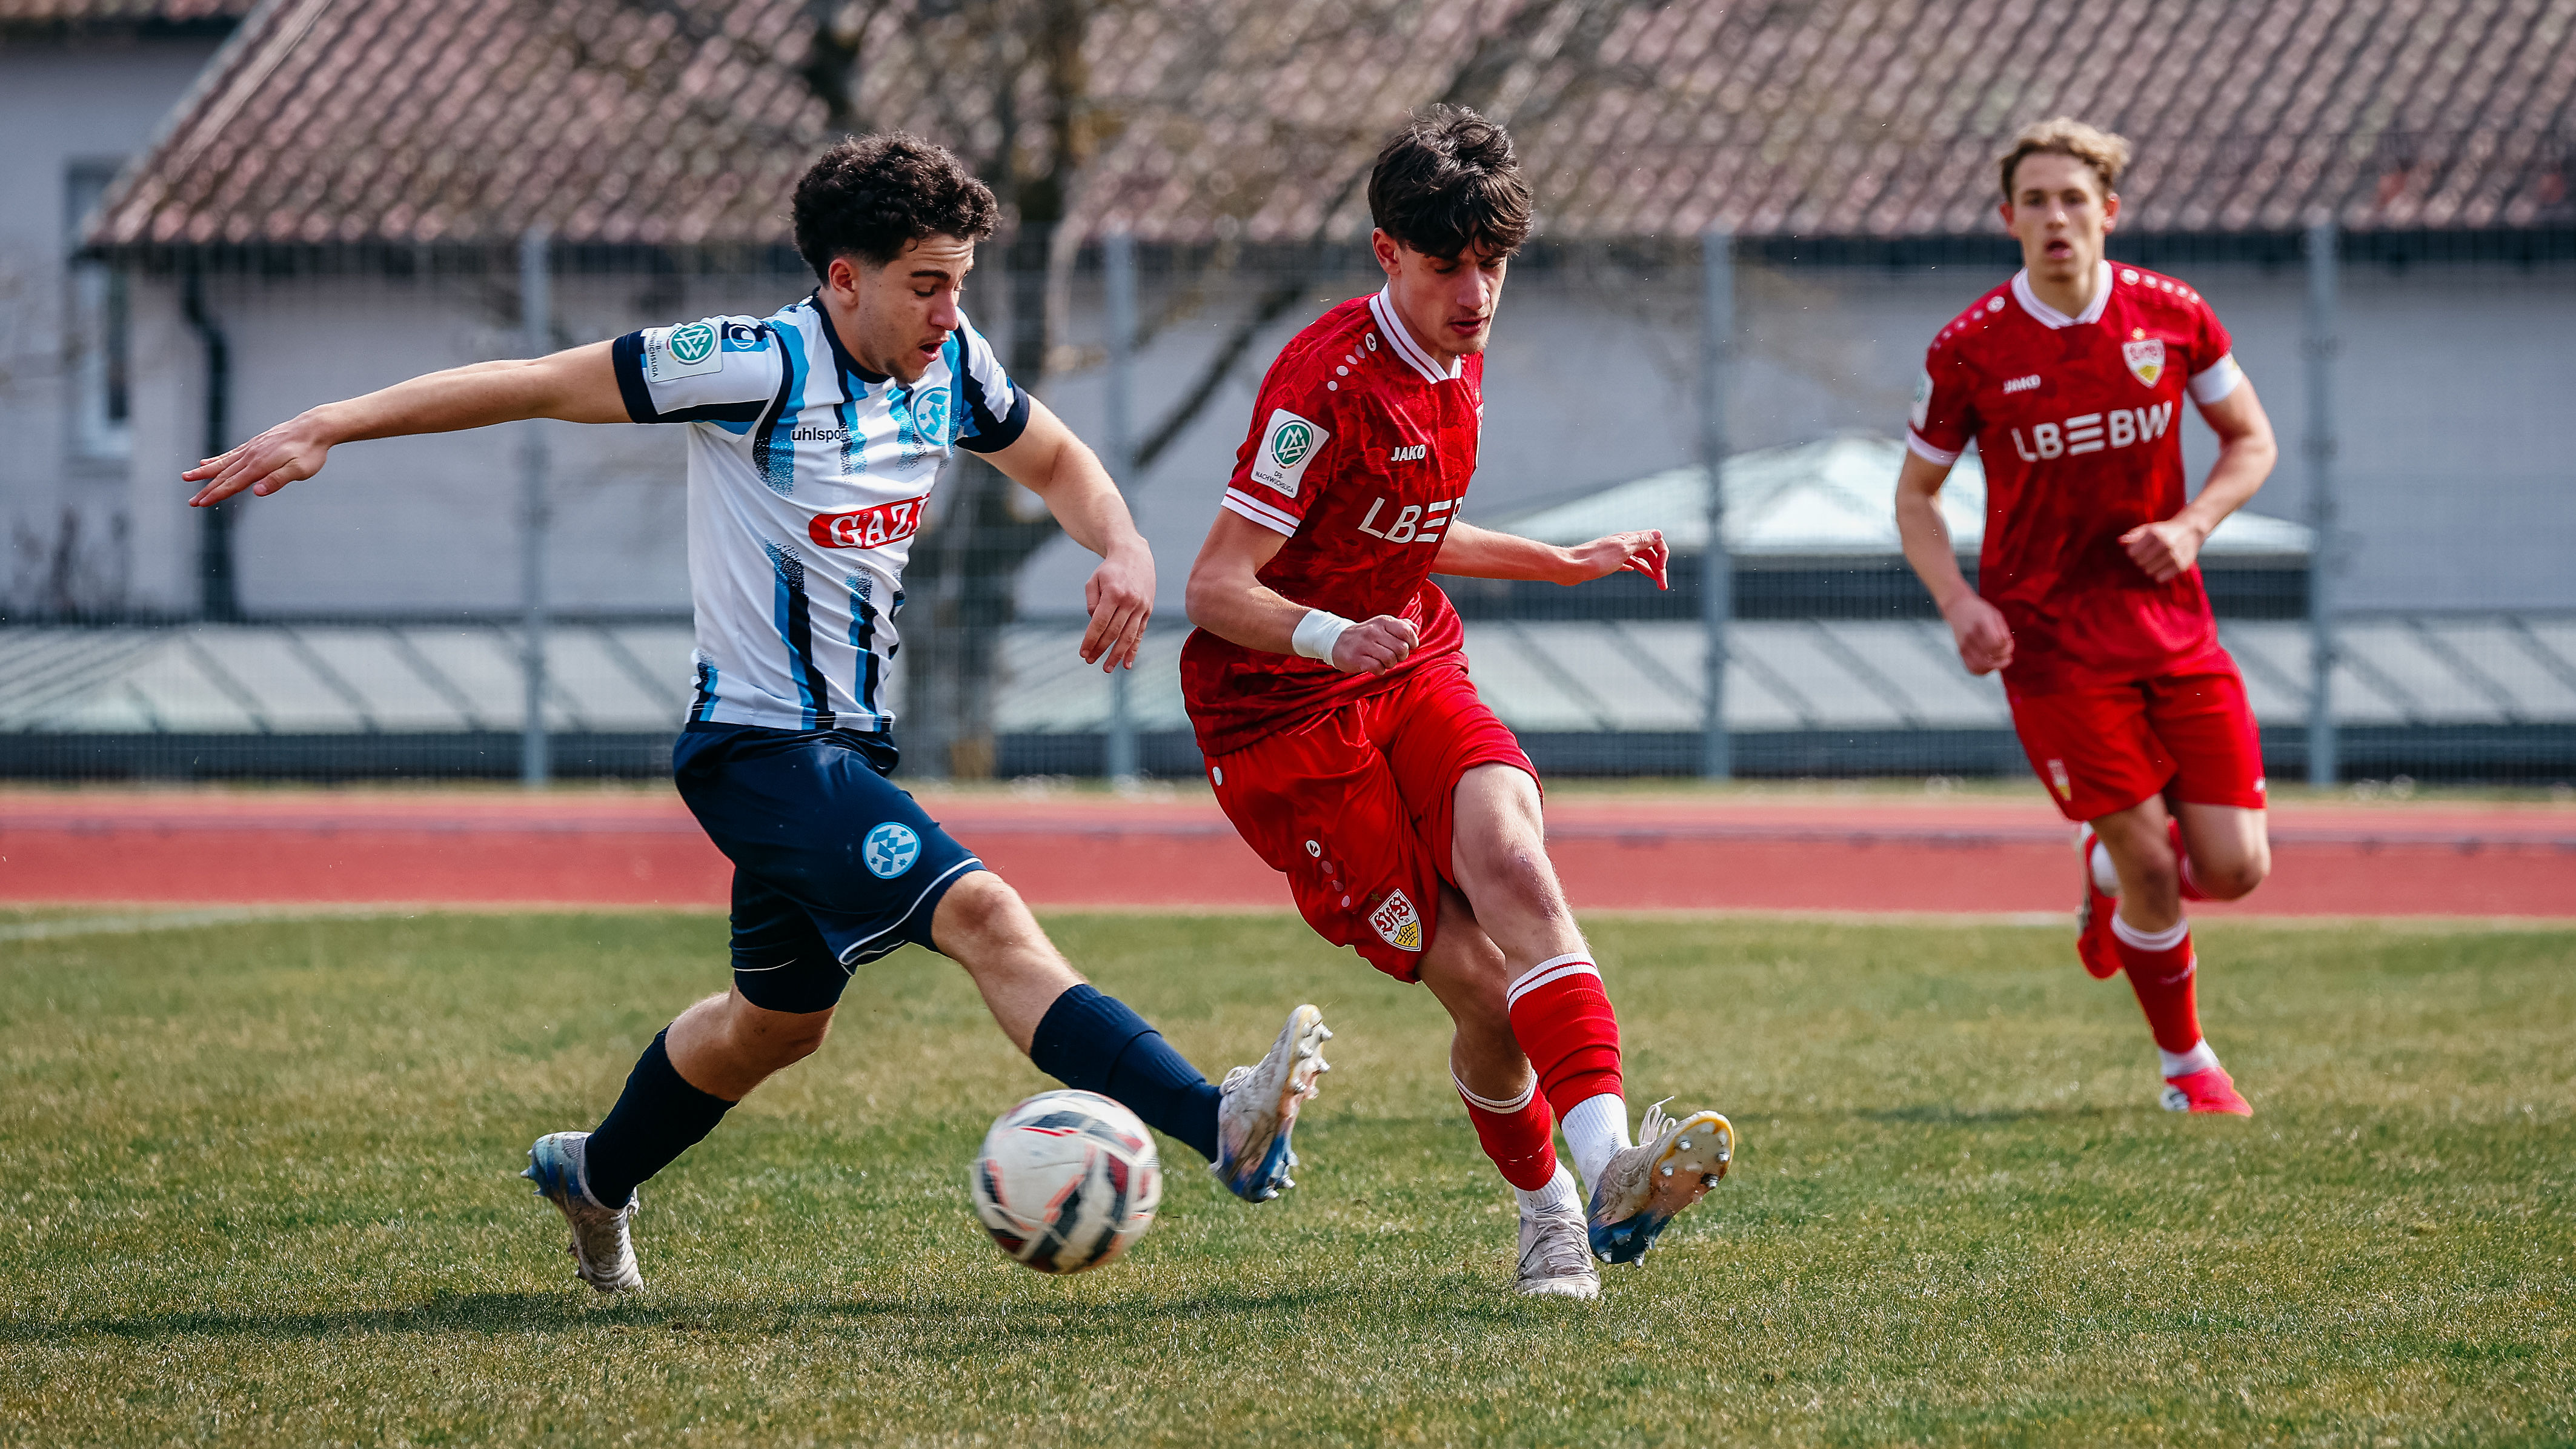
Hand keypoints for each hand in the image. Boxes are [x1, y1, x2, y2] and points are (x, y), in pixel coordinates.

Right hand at [181, 411, 337, 506]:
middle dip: (206, 489)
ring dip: (205, 472)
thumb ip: (277, 480)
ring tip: (188, 477)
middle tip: (191, 502)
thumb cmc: (310, 451)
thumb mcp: (300, 470)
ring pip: (223, 463)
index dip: (216, 494)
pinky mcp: (255, 443)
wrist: (314, 427)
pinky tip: (206, 461)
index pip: (233, 484)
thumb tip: (256, 491)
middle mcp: (251, 456)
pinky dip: (217, 459)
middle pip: (224, 476)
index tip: (200, 503)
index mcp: (259, 466)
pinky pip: (231, 453)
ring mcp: (251, 449)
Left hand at [1079, 542, 1154, 671]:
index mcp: (1114, 593)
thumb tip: (1094, 625)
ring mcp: (1142, 607)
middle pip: (1113, 632)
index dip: (1091, 640)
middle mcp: (1130, 601)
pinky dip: (1133, 650)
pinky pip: (1140, 634)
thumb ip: (1091, 603)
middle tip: (1090, 661)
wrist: (1135, 556)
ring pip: (1128, 637)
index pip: (1100, 623)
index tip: (1083, 653)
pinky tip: (1126, 664)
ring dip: (1117, 655)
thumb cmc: (1110, 570)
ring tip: (1107, 668)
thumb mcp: (1093, 581)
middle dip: (1100, 649)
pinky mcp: (1148, 611)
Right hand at [1330, 615, 1417, 674]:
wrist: (1336, 641)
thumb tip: (1415, 628)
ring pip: (1390, 659)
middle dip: (1401, 656)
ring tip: (1383, 662)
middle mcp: (1374, 631)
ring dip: (1390, 665)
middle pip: (1401, 648)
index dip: (1412, 643)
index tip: (1407, 647)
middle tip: (1394, 657)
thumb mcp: (1382, 626)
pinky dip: (1380, 671)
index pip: (1407, 631)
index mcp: (1383, 621)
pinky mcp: (1356, 658)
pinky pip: (1377, 668)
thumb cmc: (1366, 636)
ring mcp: (1364, 644)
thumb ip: (1400, 626)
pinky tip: (1375, 667)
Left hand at [1564, 529, 1668, 588]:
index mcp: (1628, 538)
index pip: (1655, 540)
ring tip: (1658, 584)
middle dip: (1659, 567)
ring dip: (1650, 570)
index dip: (1662, 553)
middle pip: (1649, 553)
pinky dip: (1635, 568)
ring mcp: (1616, 553)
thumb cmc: (1594, 560)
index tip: (1661, 568)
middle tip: (1663, 585)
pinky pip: (1626, 563)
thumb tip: (1658, 533)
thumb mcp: (1621, 550)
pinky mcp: (1607, 563)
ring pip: (1639, 559)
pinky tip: (1634, 571)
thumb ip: (1640, 542)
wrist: (1569, 567)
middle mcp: (1623, 543)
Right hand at [1941, 593, 2013, 675]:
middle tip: (2008, 655)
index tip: (2009, 642)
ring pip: (1980, 666)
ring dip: (1994, 667)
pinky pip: (1972, 668)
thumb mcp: (1995, 614)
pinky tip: (1990, 665)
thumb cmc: (1980, 611)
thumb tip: (2007, 649)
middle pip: (1989, 657)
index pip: (1996, 644)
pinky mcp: (1960, 652)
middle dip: (2003, 659)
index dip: (2006, 647)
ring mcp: (1963, 645)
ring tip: (2000, 662)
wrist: (1957, 607)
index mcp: (1981, 622)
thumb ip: (2003, 631)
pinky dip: (1983, 671)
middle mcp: (1970, 635)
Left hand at [2120, 517, 2207, 582]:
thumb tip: (2120, 541)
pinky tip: (2162, 567)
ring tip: (2155, 560)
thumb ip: (2134, 535)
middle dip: (2140, 561)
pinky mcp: (2181, 565)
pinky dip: (2159, 574)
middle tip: (2148, 556)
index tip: (2137, 551)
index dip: (2132, 553)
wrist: (2191, 530)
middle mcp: (2165, 545)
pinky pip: (2160, 578)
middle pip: (2140, 563)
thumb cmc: (2165, 530)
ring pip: (2149, 572)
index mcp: (2155, 534)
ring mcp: (2174, 556)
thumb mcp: (2149, 528)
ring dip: (2149, 568)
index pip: (2132, 553)